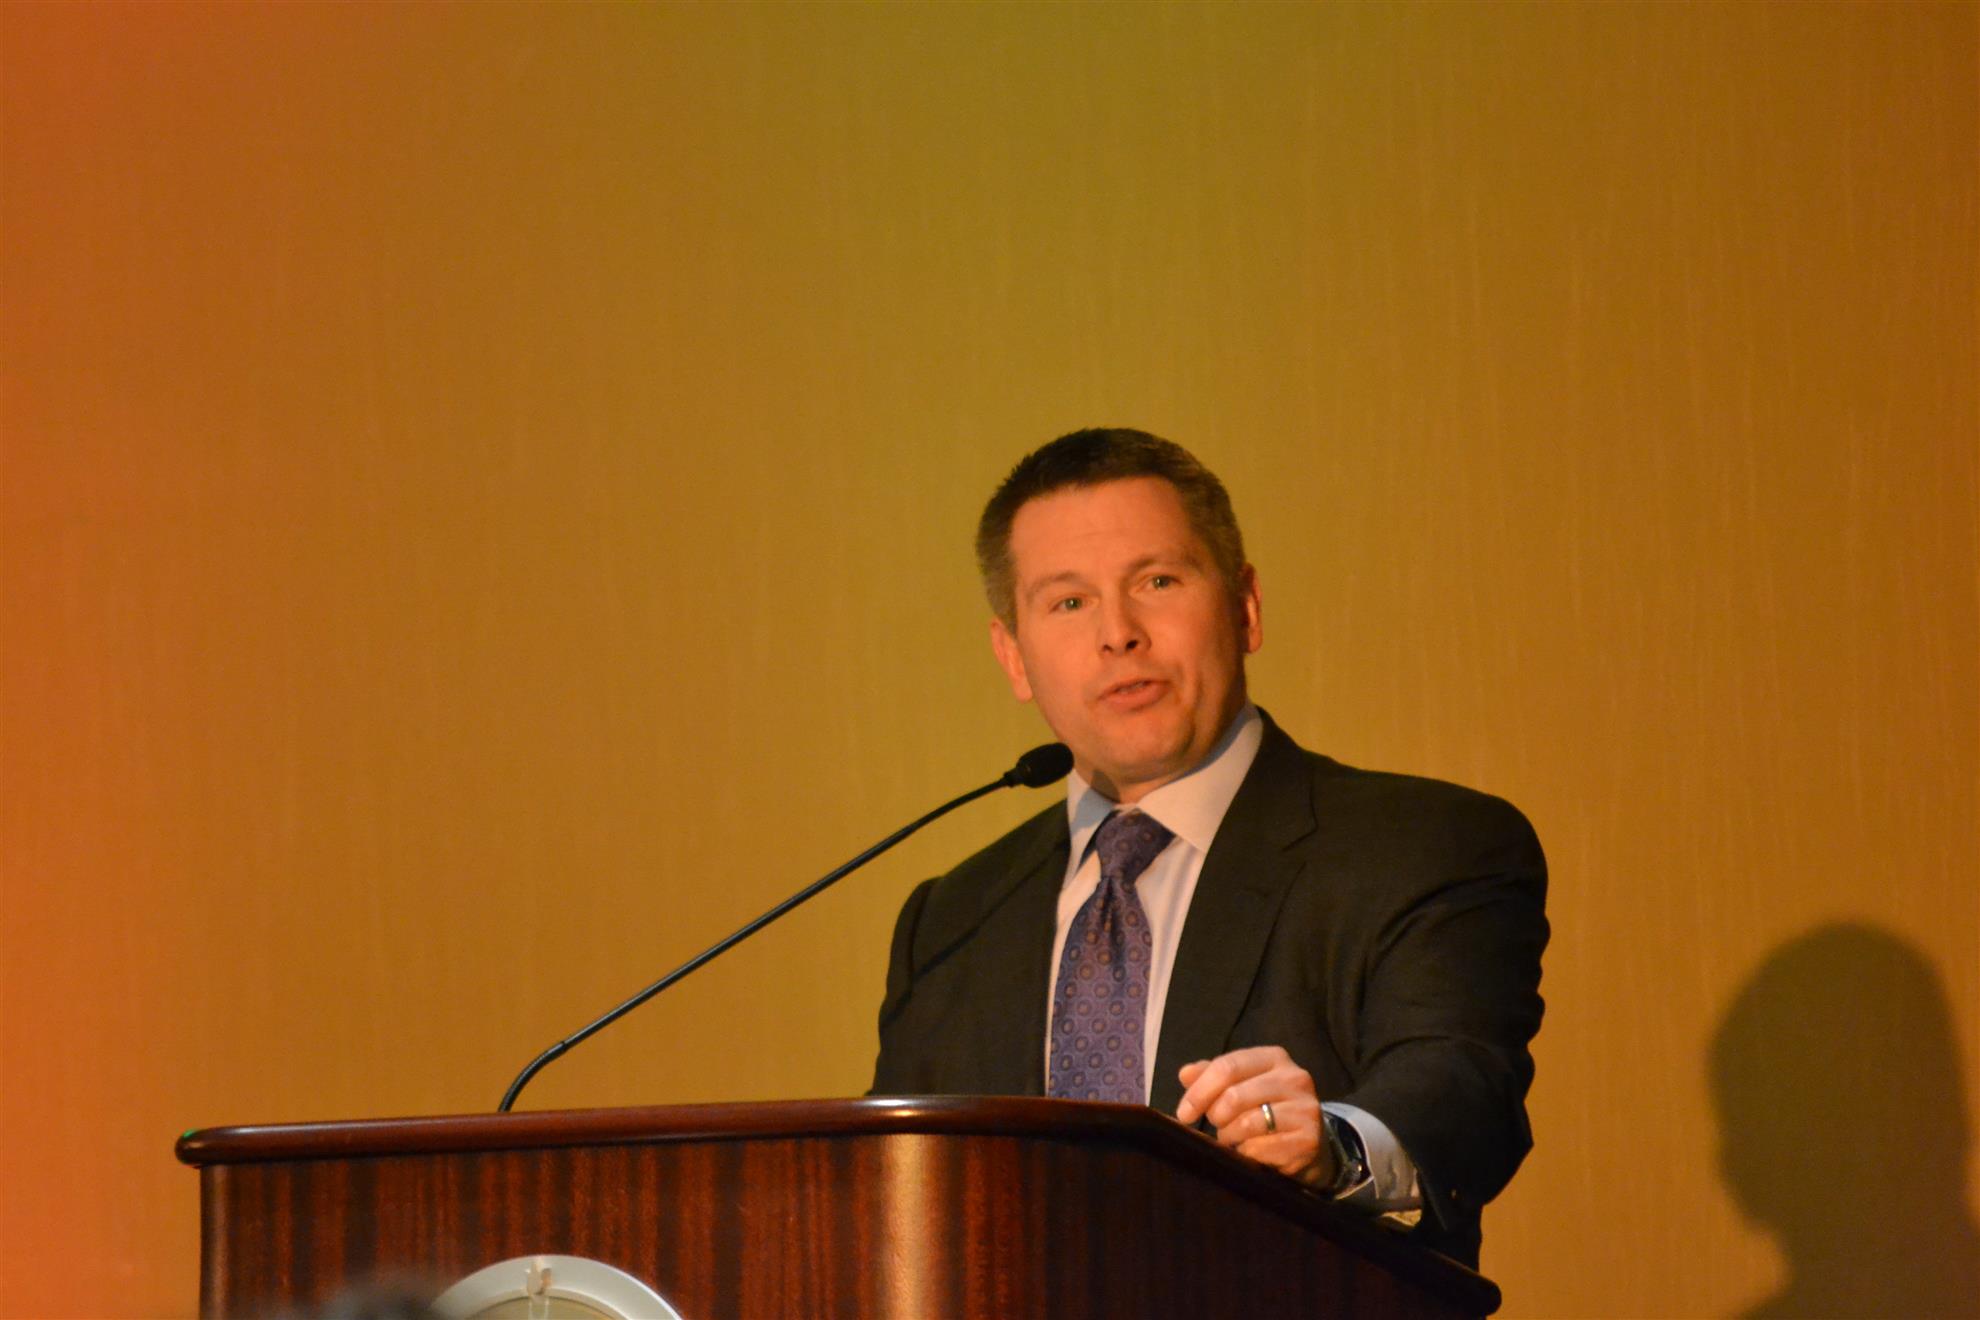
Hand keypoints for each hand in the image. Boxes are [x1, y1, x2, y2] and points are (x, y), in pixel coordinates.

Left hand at [1176, 1045, 1334, 1186]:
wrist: (1309, 1141)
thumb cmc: (1266, 1108)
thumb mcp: (1241, 1084)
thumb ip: (1212, 1075)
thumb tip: (1185, 1074)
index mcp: (1274, 1057)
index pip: (1227, 1066)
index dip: (1199, 1091)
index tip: (1184, 1113)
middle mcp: (1294, 1078)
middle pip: (1234, 1096)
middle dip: (1215, 1116)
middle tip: (1215, 1125)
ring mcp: (1304, 1109)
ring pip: (1245, 1124)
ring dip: (1229, 1136)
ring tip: (1233, 1138)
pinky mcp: (1307, 1139)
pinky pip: (1259, 1149)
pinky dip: (1246, 1153)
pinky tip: (1250, 1150)